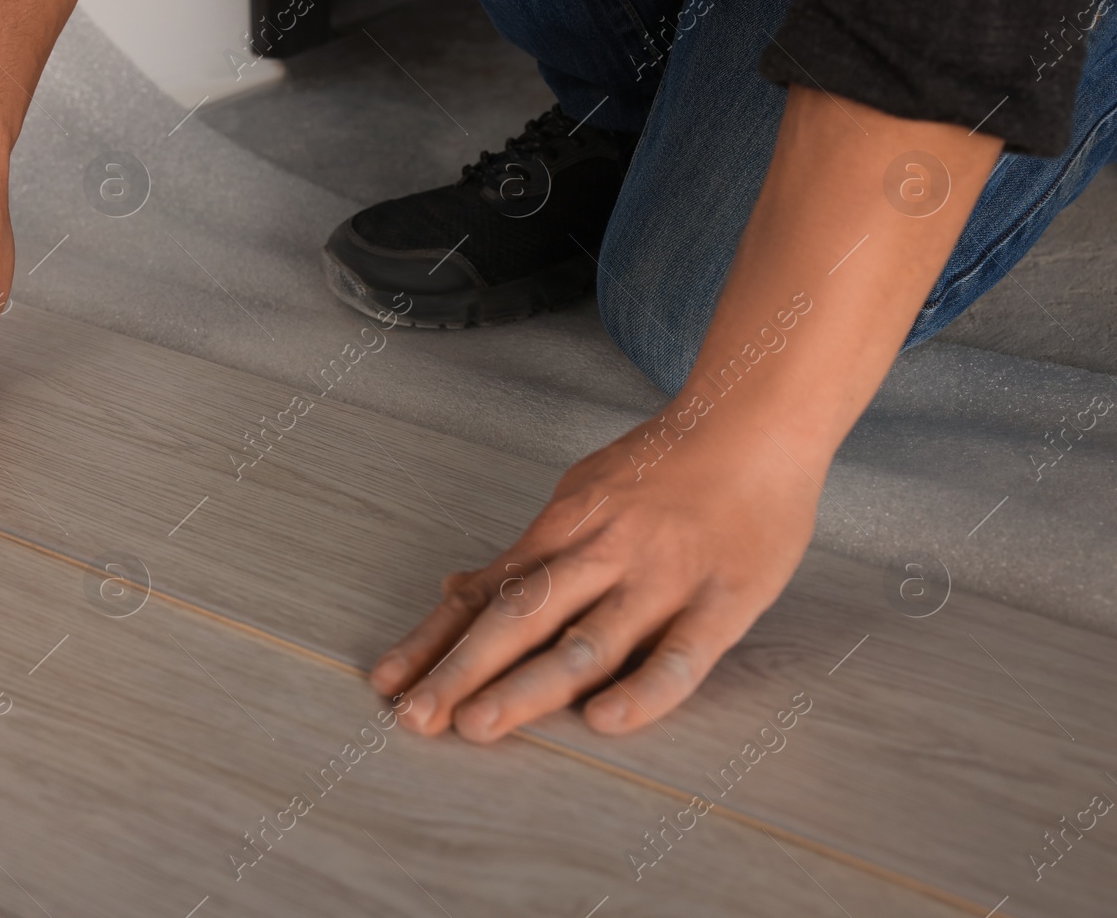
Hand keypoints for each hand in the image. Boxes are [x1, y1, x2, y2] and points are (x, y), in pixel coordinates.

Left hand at [370, 409, 820, 738]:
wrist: (756, 417)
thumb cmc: (665, 463)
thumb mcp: (581, 491)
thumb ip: (526, 551)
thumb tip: (458, 590)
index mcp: (565, 527)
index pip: (488, 593)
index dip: (435, 638)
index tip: (387, 680)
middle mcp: (603, 553)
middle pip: (522, 617)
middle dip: (463, 670)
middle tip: (416, 718)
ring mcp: (662, 578)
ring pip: (586, 642)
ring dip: (527, 686)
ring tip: (478, 725)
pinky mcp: (723, 601)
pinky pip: (681, 654)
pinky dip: (643, 690)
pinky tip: (604, 721)